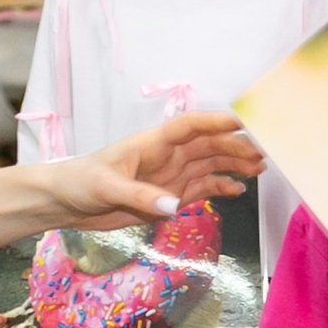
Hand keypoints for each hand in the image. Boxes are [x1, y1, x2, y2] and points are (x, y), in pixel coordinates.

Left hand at [44, 114, 264, 229]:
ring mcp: (169, 176)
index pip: (189, 126)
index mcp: (152, 143)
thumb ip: (140, 196)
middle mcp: (166, 156)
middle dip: (235, 146)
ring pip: (209, 165)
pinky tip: (238, 190)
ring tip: (260, 168)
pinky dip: (221, 187)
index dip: (214, 122)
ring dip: (234, 164)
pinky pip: (201, 188)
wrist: (64, 203)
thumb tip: (174, 205)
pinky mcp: (167, 196)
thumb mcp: (105, 188)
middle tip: (263, 153)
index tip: (241, 122)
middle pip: (207, 145)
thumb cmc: (80, 183)